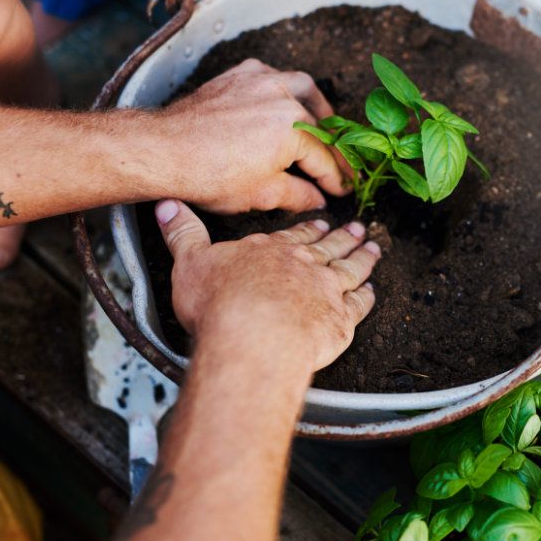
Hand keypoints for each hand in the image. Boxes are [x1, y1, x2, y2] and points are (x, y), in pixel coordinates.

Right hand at [154, 199, 379, 372]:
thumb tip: (166, 205)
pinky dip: (368, 297)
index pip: (292, 236)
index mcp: (269, 251)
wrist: (253, 336)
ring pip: (350, 269)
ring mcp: (326, 291)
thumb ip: (183, 233)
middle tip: (357, 228)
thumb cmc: (219, 303)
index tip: (320, 223)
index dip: (307, 230)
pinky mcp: (341, 319)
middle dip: (342, 236)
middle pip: (327, 247)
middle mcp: (302, 266)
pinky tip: (372, 292)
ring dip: (362, 259)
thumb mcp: (189, 262)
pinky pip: (359, 305)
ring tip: (373, 249)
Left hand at [156, 59, 349, 214]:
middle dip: (331, 146)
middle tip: (337, 164)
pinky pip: (270, 75)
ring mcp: (258, 80)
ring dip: (315, 105)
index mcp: (294, 127)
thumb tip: (319, 199)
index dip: (338, 179)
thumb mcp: (262, 195)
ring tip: (321, 123)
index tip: (345, 190)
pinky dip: (283, 88)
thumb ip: (300, 195)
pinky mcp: (237, 76)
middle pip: (318, 122)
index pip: (325, 158)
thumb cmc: (210, 175)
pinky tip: (281, 102)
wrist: (164, 151)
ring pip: (300, 85)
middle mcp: (282, 96)